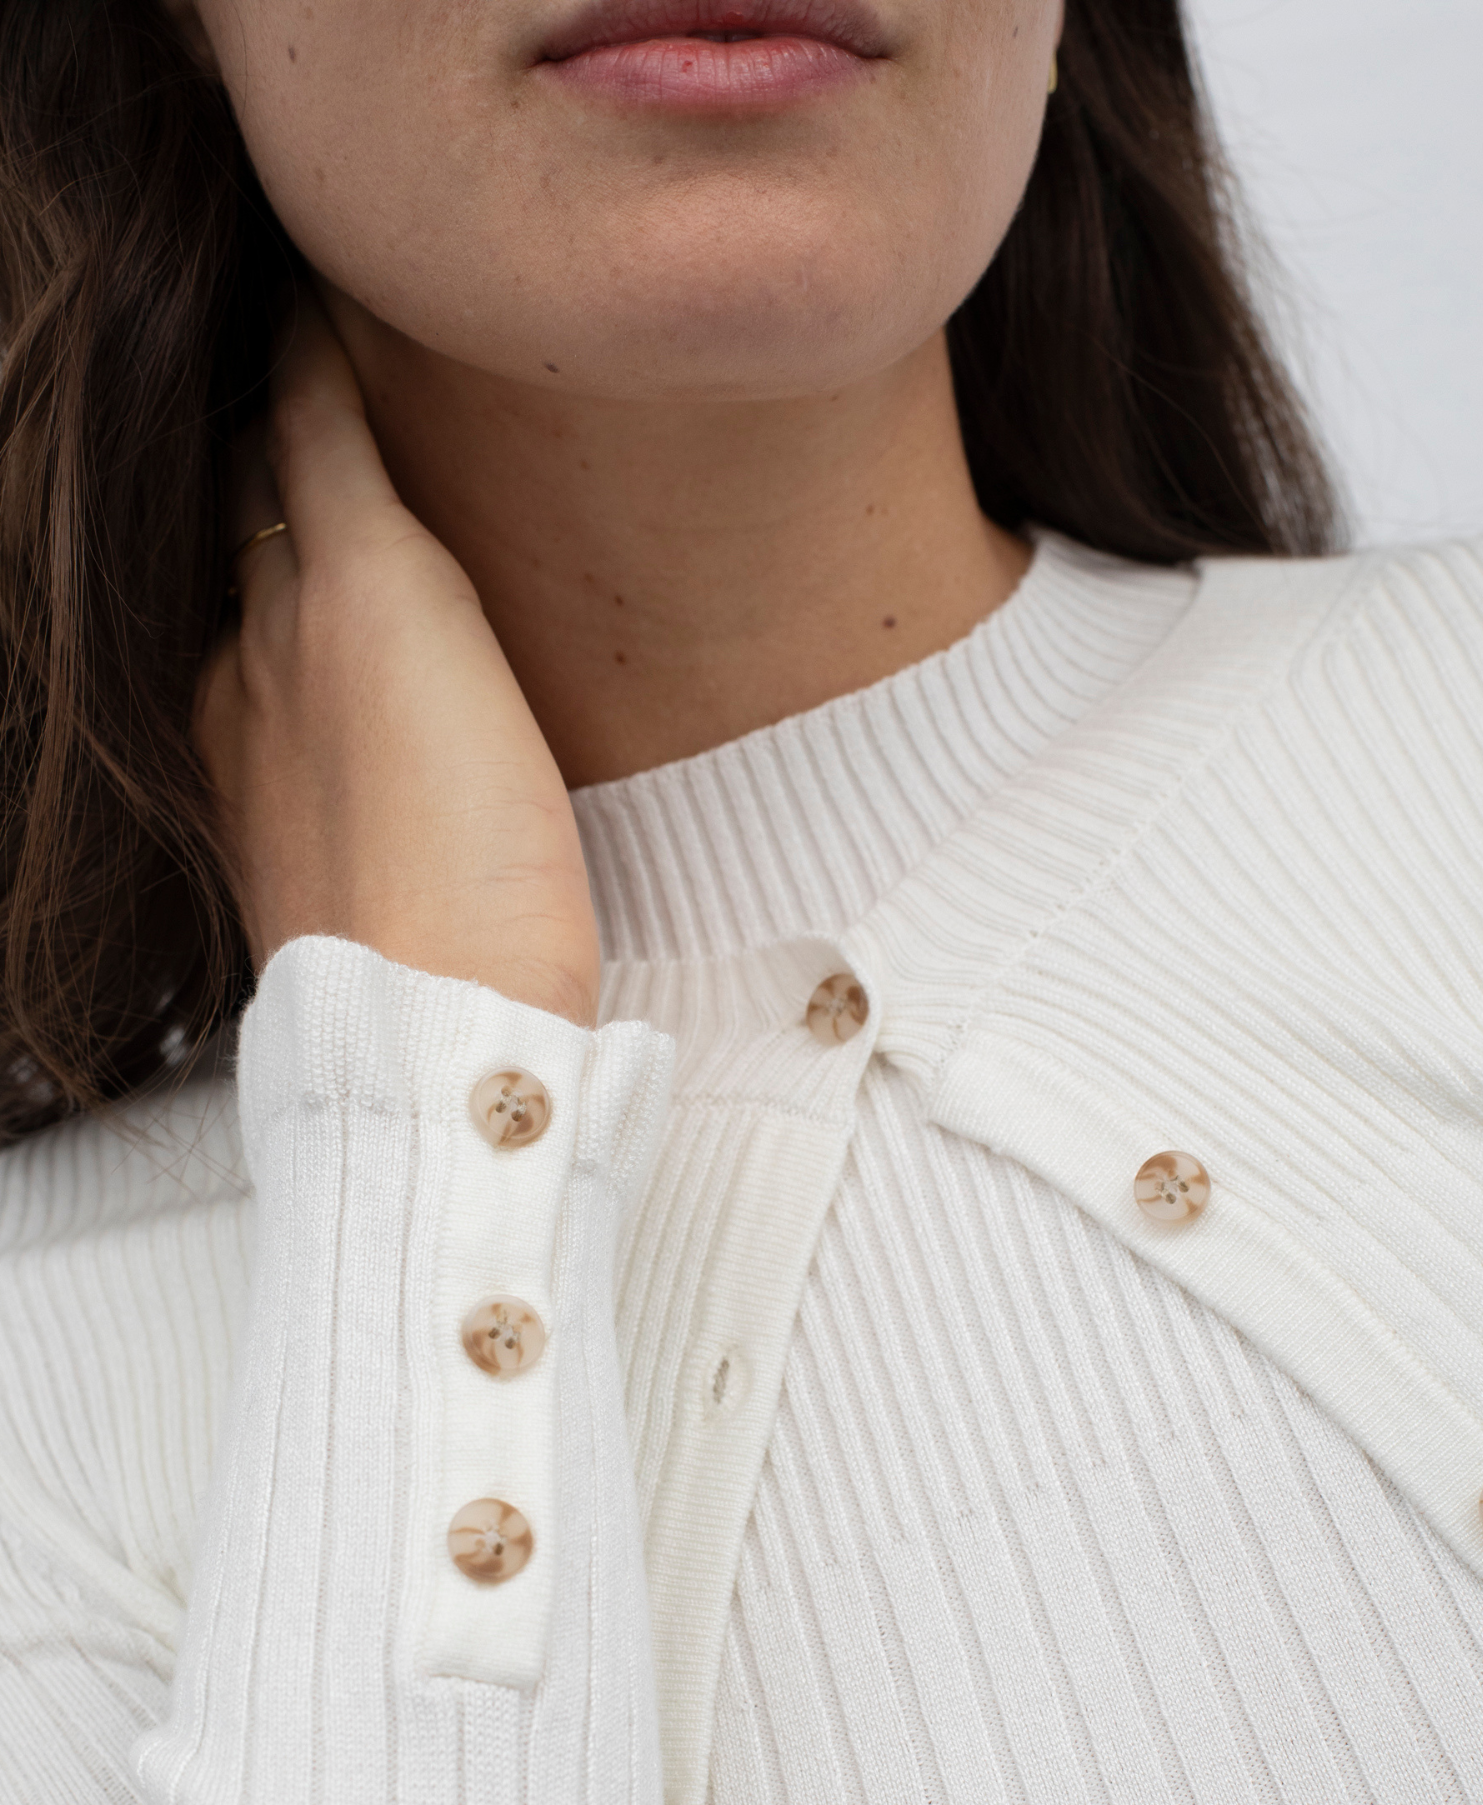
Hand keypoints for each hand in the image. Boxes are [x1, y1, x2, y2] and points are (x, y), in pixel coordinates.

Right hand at [195, 294, 599, 1025]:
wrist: (435, 1019)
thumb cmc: (441, 990)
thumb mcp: (390, 894)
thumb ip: (388, 826)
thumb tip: (435, 814)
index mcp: (243, 752)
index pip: (239, 614)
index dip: (254, 558)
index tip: (277, 520)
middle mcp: (239, 674)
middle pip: (231, 530)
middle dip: (246, 471)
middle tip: (269, 392)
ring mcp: (287, 623)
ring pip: (265, 471)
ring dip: (279, 402)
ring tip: (295, 325)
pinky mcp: (369, 586)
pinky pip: (322, 428)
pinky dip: (319, 361)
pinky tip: (323, 297)